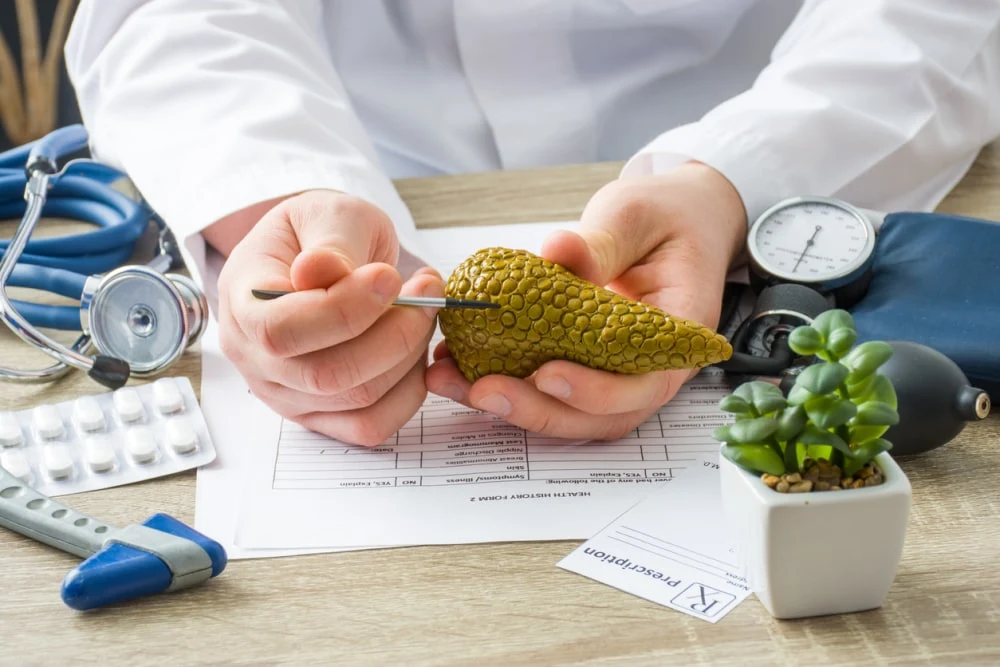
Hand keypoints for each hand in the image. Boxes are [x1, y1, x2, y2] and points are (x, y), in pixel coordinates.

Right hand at [213, 190, 444, 445]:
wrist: (317, 255)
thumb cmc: (318, 233)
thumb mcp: (326, 214)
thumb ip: (329, 242)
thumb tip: (321, 270)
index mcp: (242, 302)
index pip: (282, 329)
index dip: (345, 310)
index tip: (391, 276)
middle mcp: (253, 359)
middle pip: (326, 375)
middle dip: (394, 334)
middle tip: (428, 291)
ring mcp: (285, 394)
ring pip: (357, 400)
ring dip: (408, 356)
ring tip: (424, 311)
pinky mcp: (320, 415)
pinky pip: (370, 426)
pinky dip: (408, 393)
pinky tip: (416, 351)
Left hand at [425, 162, 746, 439]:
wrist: (678, 218)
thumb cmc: (667, 216)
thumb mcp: (636, 216)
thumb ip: (602, 240)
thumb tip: (558, 249)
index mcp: (678, 332)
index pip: (644, 384)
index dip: (596, 391)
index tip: (547, 374)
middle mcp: (650, 365)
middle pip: (601, 415)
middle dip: (539, 410)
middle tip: (483, 390)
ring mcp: (617, 371)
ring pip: (571, 412)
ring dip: (513, 406)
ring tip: (456, 383)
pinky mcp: (584, 363)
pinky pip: (549, 387)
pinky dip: (507, 384)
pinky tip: (460, 370)